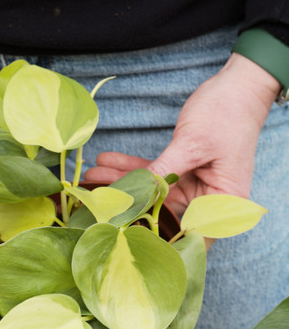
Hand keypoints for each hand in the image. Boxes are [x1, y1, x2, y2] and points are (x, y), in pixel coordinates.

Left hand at [85, 53, 280, 217]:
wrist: (237, 86)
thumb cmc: (227, 114)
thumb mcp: (192, 145)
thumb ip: (164, 171)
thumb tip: (137, 195)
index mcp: (223, 200)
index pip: (191, 234)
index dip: (161, 241)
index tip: (127, 236)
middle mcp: (209, 199)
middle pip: (166, 213)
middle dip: (130, 205)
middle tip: (97, 201)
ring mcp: (195, 185)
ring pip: (154, 192)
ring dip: (124, 183)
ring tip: (92, 178)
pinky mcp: (183, 170)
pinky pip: (155, 174)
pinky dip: (132, 168)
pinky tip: (106, 162)